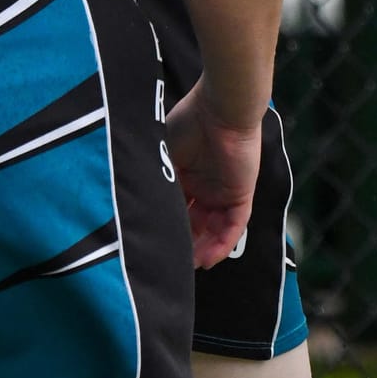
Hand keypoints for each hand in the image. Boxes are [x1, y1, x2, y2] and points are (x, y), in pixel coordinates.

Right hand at [164, 79, 264, 268]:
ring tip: (189, 268)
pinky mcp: (242, 194)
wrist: (220, 109)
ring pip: (214, 229)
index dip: (166, 228)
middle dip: (184, 245)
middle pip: (194, 224)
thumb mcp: (162, 155)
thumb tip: (133, 206)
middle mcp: (204, 185)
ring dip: (203, 250)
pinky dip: (222, 243)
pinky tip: (208, 259)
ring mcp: (224, 191)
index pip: (175, 208)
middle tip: (171, 265)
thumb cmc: (188, 123)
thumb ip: (154, 178)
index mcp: (184, 174)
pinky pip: (234, 225)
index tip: (153, 246)